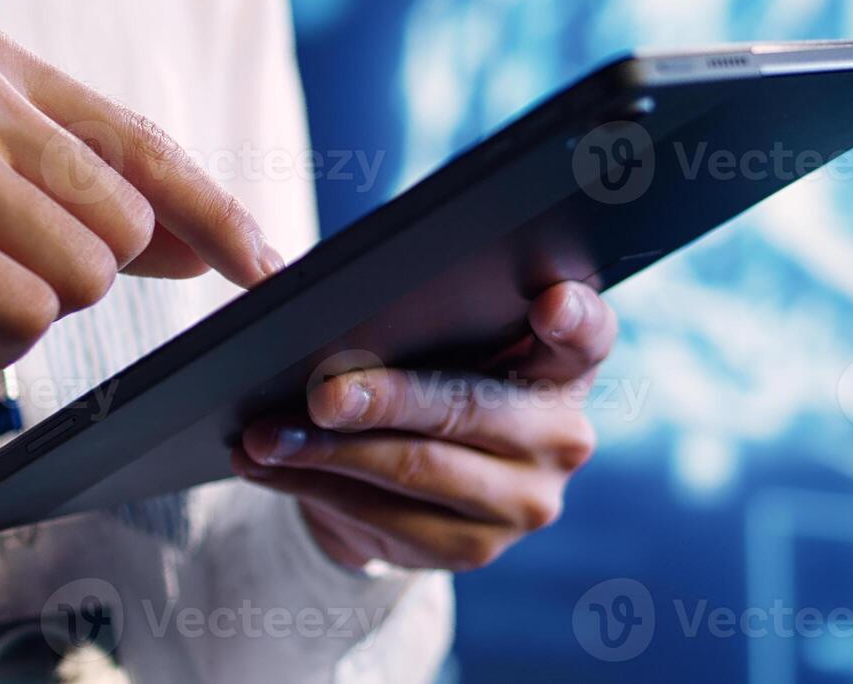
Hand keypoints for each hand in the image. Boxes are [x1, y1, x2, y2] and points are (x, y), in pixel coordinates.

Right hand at [0, 23, 280, 384]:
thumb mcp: (7, 191)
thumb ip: (109, 205)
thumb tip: (221, 244)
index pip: (141, 143)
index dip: (214, 210)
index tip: (267, 263)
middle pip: (122, 224)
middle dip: (74, 274)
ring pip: (79, 277)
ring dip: (25, 312)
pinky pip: (19, 317)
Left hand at [233, 282, 615, 570]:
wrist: (431, 480)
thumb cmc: (439, 377)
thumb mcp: (452, 344)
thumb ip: (433, 322)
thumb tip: (334, 319)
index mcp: (568, 364)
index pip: (588, 332)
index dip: (572, 316)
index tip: (549, 302)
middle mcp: (564, 436)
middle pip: (469, 407)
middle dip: (385, 399)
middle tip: (322, 394)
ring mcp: (527, 501)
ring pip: (416, 470)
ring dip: (326, 453)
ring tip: (265, 434)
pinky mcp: (477, 550)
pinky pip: (384, 519)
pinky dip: (315, 488)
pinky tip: (269, 468)